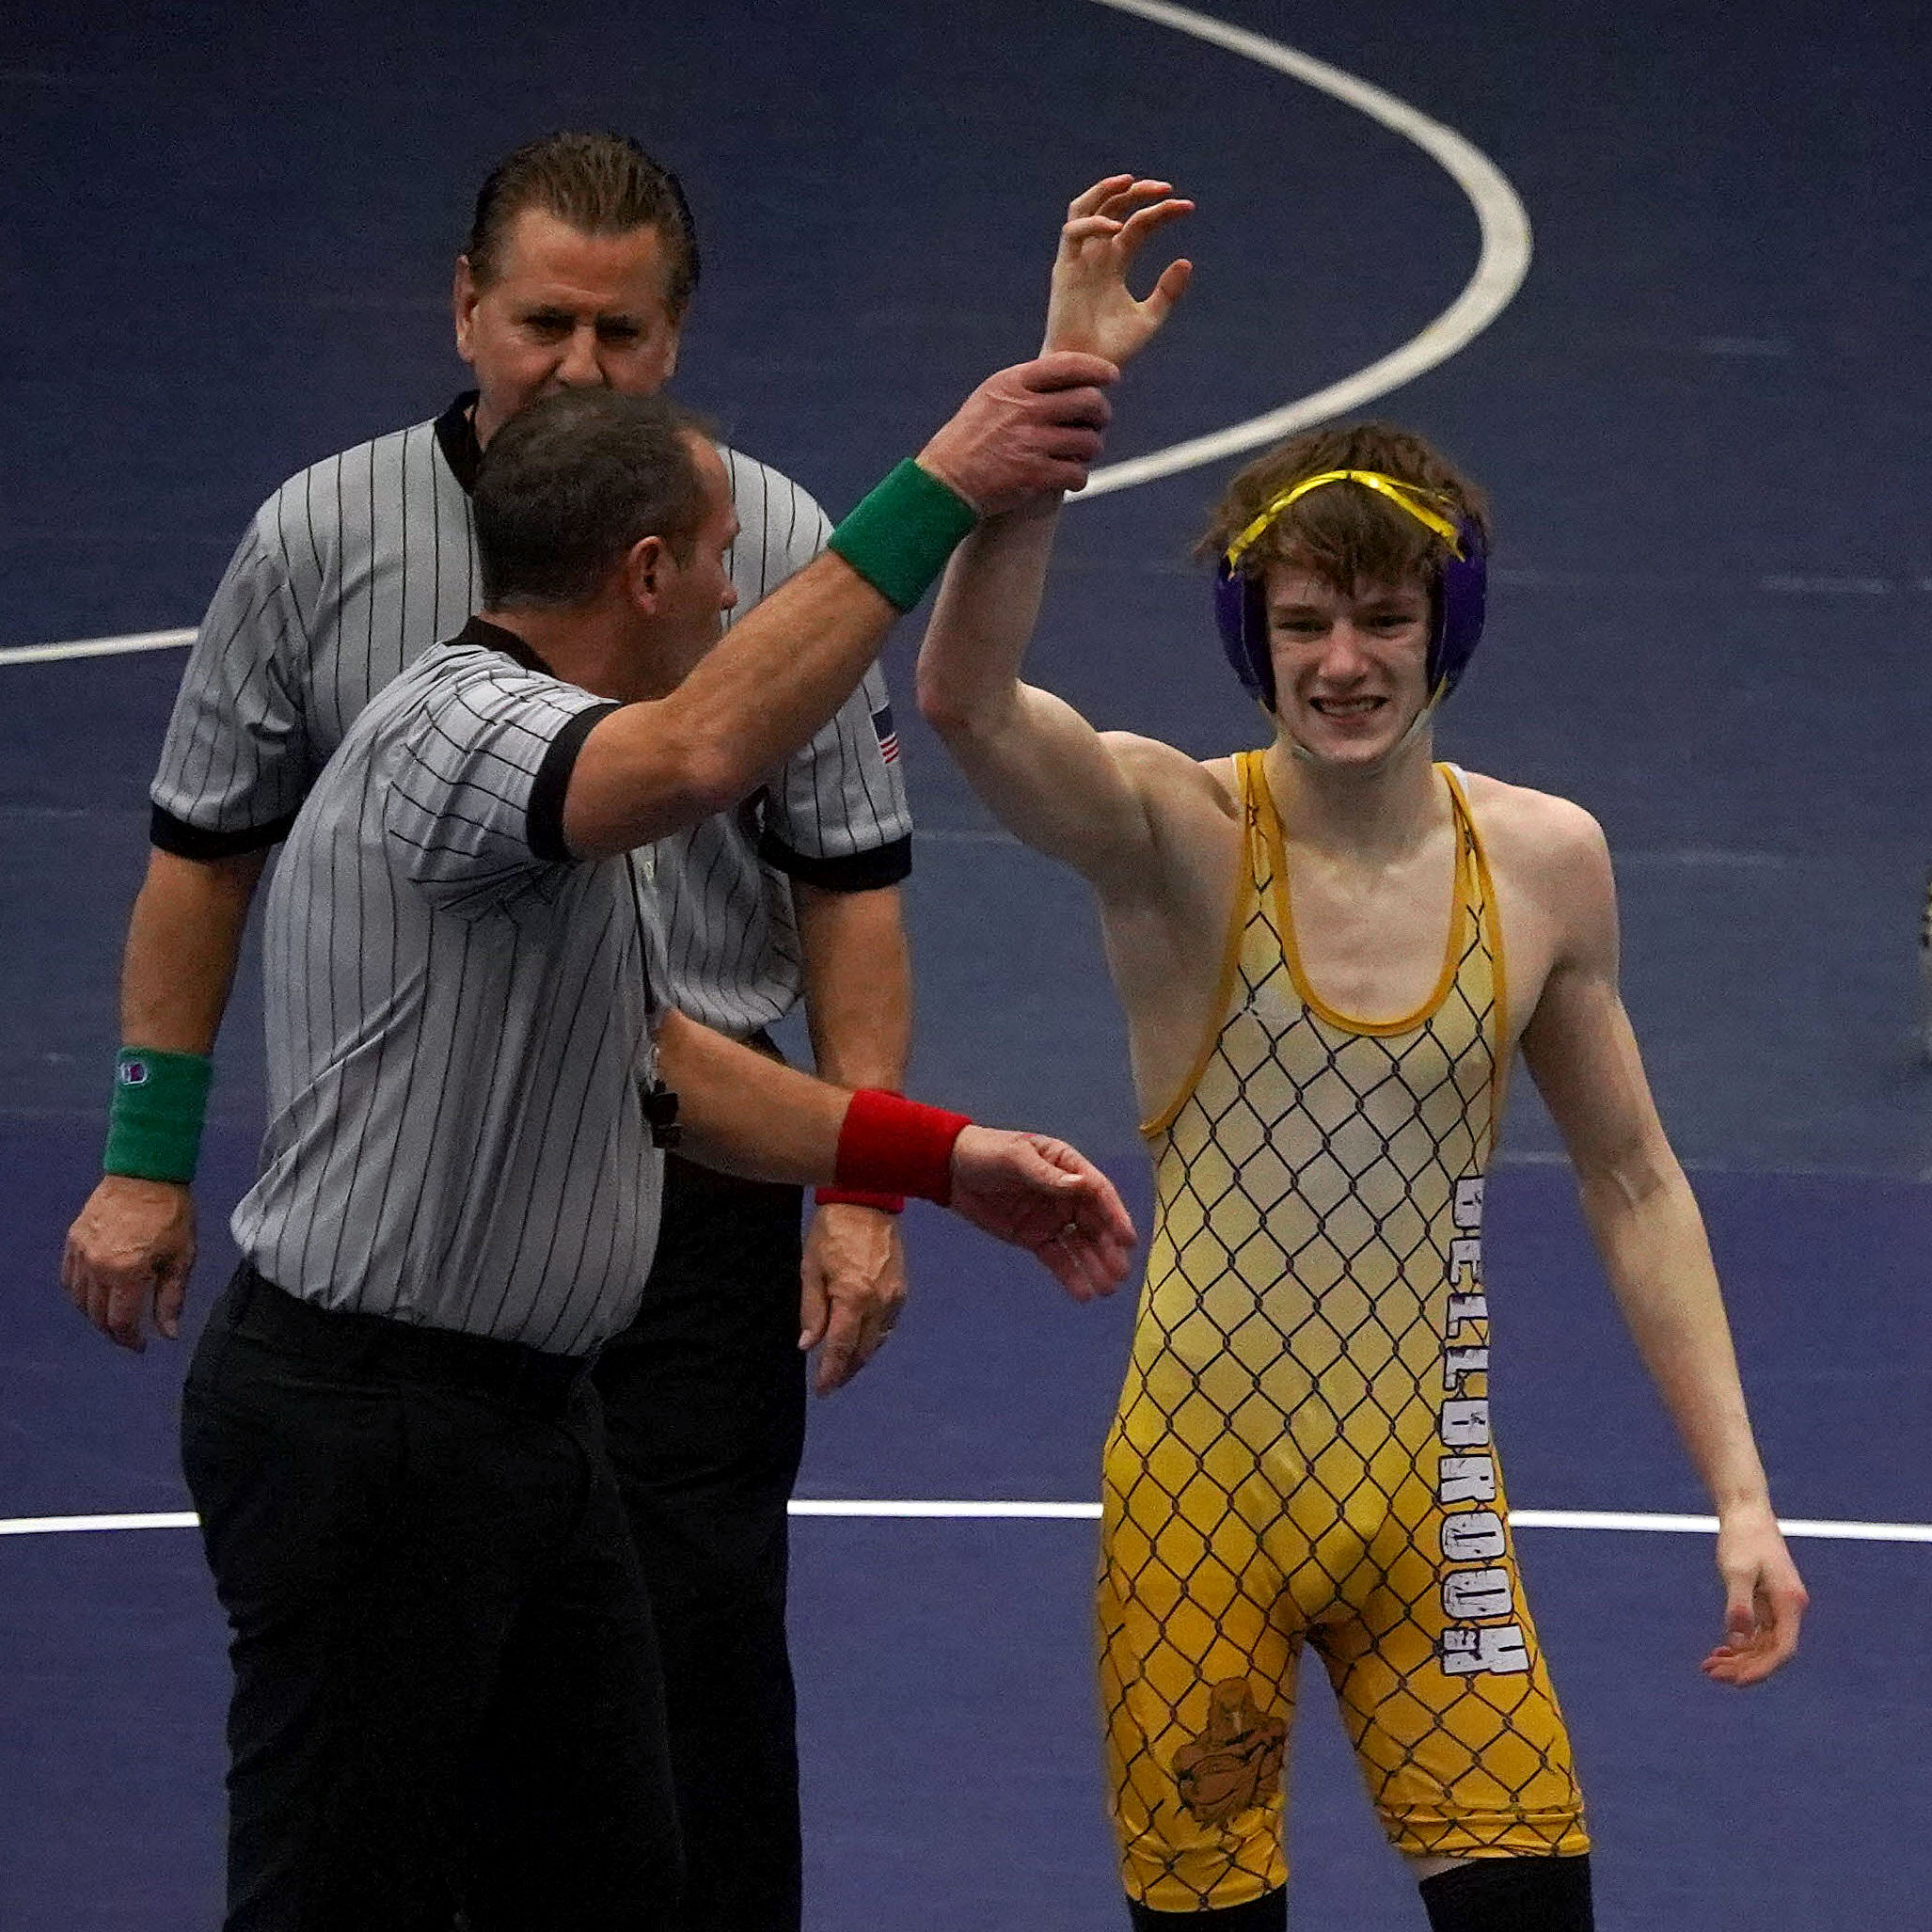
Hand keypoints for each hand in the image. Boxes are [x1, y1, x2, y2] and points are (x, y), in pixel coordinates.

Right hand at [62, 1174, 196, 1350]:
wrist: (146, 1173)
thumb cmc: (171, 1214)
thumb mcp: (182, 1257)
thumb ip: (171, 1299)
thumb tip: (168, 1334)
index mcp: (126, 1272)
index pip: (120, 1321)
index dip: (130, 1340)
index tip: (141, 1346)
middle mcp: (96, 1267)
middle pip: (96, 1315)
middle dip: (113, 1331)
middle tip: (129, 1335)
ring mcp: (80, 1253)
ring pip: (79, 1300)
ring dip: (95, 1315)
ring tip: (114, 1317)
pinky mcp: (73, 1241)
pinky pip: (69, 1278)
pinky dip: (80, 1294)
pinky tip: (95, 1295)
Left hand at [798, 1201, 908, 1395]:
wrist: (867, 1201)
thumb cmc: (832, 1232)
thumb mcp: (811, 1269)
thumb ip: (812, 1311)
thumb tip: (808, 1345)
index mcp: (853, 1298)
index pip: (841, 1348)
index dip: (831, 1373)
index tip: (822, 1390)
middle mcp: (879, 1303)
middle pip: (863, 1351)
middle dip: (846, 1370)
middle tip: (830, 1381)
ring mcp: (895, 1297)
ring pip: (878, 1341)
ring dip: (860, 1356)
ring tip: (843, 1365)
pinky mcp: (902, 1289)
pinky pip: (888, 1325)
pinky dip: (873, 1337)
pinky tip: (861, 1338)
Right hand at [918, 352, 1117, 513]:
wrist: (946, 483)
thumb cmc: (969, 440)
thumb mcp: (990, 398)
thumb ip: (1026, 387)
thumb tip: (1072, 382)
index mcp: (1013, 384)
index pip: (1067, 366)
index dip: (1096, 369)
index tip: (1112, 376)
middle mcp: (1025, 409)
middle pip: (1088, 402)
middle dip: (1101, 413)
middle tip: (1098, 422)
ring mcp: (1032, 442)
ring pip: (1089, 441)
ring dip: (1091, 449)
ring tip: (1081, 453)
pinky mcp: (1036, 475)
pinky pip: (1078, 473)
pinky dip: (1078, 478)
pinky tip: (1069, 478)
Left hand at [945, 1128, 1136, 1298]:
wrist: (951, 1170)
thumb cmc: (987, 1153)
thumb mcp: (1016, 1158)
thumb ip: (1047, 1175)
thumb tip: (1081, 1186)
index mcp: (1067, 1166)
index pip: (1097, 1192)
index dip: (1115, 1215)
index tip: (1127, 1240)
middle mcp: (1066, 1194)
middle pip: (1094, 1223)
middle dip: (1109, 1249)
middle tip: (1121, 1274)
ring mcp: (1051, 1217)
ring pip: (1080, 1245)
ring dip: (1095, 1266)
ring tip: (1108, 1290)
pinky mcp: (1034, 1237)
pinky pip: (1057, 1258)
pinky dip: (1070, 1275)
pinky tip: (1083, 1293)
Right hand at [1044, 175, 1192, 365]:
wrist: (1086, 370)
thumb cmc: (1113, 349)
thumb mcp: (1150, 318)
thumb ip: (1168, 291)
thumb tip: (1185, 261)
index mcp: (1116, 263)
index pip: (1139, 223)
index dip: (1162, 211)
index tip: (1188, 208)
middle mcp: (1096, 255)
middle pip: (1114, 207)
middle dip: (1139, 192)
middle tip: (1165, 188)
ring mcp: (1078, 259)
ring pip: (1084, 208)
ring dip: (1106, 190)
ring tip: (1131, 182)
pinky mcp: (1063, 270)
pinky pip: (1072, 234)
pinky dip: (1093, 225)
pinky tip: (1116, 229)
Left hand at [1699, 1499, 1807, 1684]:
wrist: (1745, 1511)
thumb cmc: (1742, 1537)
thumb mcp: (1736, 1571)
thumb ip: (1739, 1605)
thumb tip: (1739, 1640)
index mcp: (1790, 1602)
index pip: (1782, 1649)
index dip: (1760, 1669)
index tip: (1735, 1681)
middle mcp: (1790, 1608)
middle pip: (1772, 1651)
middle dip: (1744, 1667)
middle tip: (1711, 1673)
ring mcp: (1780, 1605)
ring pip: (1764, 1644)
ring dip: (1740, 1658)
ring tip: (1710, 1666)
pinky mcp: (1768, 1600)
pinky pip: (1758, 1632)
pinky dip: (1741, 1643)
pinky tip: (1721, 1649)